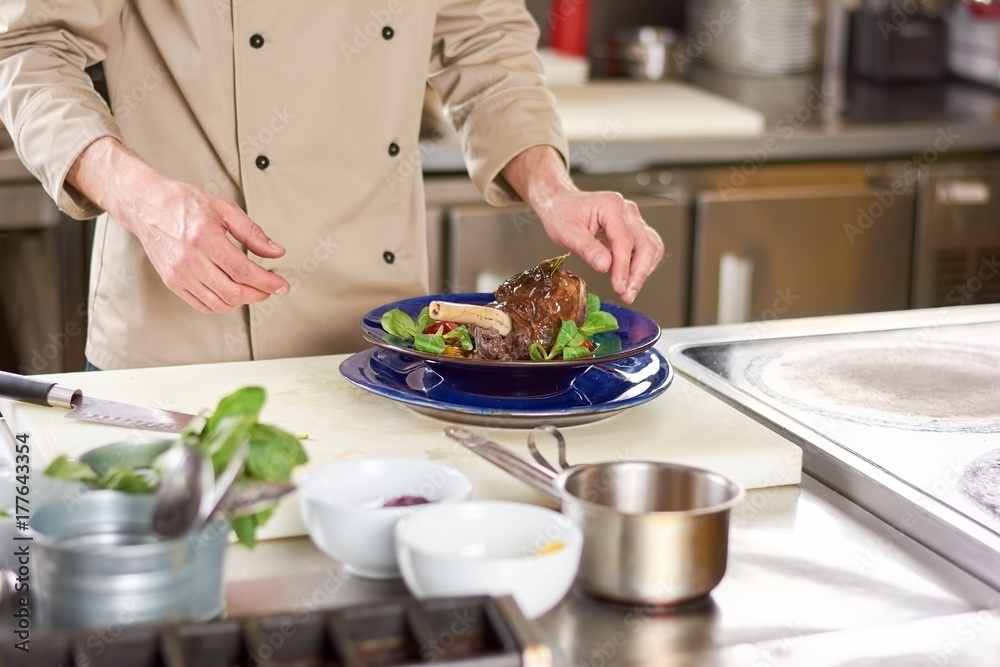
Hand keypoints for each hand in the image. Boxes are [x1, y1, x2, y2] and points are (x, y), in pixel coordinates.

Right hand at [67, 137, 289, 313]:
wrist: (147, 205)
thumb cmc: (184, 203)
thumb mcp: (224, 209)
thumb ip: (253, 233)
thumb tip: (276, 252)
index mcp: (204, 238)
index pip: (243, 271)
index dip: (267, 282)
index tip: (282, 286)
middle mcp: (189, 259)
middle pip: (233, 292)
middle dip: (259, 294)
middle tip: (270, 288)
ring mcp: (178, 274)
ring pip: (219, 303)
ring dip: (242, 301)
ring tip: (253, 289)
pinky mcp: (171, 282)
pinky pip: (203, 305)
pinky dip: (222, 304)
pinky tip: (232, 292)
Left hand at [533, 189, 663, 303]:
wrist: (561, 203)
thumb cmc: (562, 213)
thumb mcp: (567, 233)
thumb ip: (587, 249)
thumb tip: (605, 266)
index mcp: (611, 206)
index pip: (624, 241)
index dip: (623, 267)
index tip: (619, 286)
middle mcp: (626, 211)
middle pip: (646, 244)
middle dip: (639, 273)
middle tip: (627, 294)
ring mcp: (632, 219)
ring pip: (651, 246)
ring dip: (643, 270)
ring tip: (628, 290)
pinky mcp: (632, 229)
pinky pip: (646, 248)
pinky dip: (642, 265)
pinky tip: (629, 277)